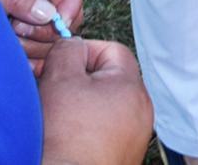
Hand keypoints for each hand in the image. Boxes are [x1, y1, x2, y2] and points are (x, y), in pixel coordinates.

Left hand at [0, 0, 82, 65]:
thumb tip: (49, 15)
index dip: (70, 4)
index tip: (59, 26)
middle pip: (60, 16)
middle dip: (44, 31)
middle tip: (18, 32)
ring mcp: (20, 16)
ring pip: (45, 39)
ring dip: (29, 46)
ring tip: (2, 39)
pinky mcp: (9, 37)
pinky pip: (30, 54)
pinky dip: (25, 61)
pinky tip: (9, 59)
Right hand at [37, 38, 153, 164]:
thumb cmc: (65, 138)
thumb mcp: (59, 80)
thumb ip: (67, 50)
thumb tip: (72, 44)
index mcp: (132, 86)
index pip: (111, 50)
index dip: (82, 52)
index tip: (59, 64)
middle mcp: (141, 109)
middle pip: (108, 78)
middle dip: (80, 80)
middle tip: (56, 91)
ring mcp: (135, 134)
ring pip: (105, 105)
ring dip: (82, 105)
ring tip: (60, 117)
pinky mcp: (124, 154)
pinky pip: (105, 130)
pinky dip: (87, 129)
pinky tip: (69, 138)